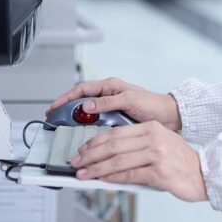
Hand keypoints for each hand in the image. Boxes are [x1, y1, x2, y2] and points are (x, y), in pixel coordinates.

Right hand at [46, 77, 181, 131]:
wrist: (168, 117)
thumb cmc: (152, 104)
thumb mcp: (129, 100)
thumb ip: (107, 102)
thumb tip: (86, 105)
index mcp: (110, 86)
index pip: (82, 89)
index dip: (67, 97)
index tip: (55, 106)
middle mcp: (108, 96)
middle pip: (81, 101)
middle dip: (66, 108)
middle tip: (53, 117)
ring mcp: (110, 108)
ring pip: (87, 113)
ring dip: (76, 119)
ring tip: (64, 127)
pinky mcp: (114, 120)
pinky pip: (96, 123)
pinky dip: (88, 128)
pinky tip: (82, 135)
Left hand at [71, 121, 207, 201]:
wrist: (205, 174)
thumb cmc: (180, 162)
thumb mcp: (159, 145)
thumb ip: (136, 146)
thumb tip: (106, 156)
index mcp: (151, 128)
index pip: (115, 133)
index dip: (95, 142)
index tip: (82, 149)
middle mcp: (153, 137)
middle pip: (112, 145)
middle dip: (90, 155)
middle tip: (76, 162)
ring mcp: (156, 154)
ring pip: (117, 160)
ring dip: (96, 168)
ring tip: (83, 174)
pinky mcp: (158, 172)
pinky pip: (128, 175)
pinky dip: (112, 178)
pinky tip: (102, 180)